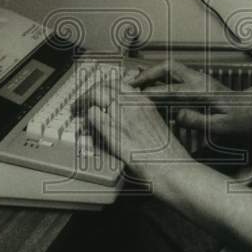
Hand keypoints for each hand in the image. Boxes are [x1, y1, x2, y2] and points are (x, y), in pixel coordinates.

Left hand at [74, 77, 192, 178]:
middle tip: (81, 102)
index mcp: (145, 101)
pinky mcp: (114, 132)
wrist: (173, 169)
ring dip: (84, 104)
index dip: (103, 87)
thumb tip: (122, 115)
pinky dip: (86, 120)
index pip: (118, 82)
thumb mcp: (157, 124)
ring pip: (95, 96)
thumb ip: (140, 115)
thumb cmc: (169, 154)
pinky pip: (92, 116)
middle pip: (103, 86)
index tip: (97, 94)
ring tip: (77, 111)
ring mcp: (123, 116)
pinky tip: (85, 127)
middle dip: (89, 93)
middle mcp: (133, 104)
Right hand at [128, 60, 251, 140]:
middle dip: (147, 73)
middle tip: (130, 83)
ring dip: (153, 73)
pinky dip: (162, 77)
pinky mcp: (202, 82)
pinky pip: (177, 74)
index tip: (133, 99)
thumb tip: (177, 116)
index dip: (149, 94)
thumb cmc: (245, 119)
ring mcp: (201, 79)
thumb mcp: (223, 126)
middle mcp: (200, 80)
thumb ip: (199, 121)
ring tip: (136, 83)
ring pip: (171, 68)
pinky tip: (155, 87)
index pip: (169, 89)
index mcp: (202, 90)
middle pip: (167, 67)